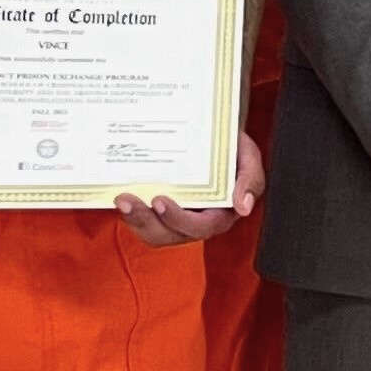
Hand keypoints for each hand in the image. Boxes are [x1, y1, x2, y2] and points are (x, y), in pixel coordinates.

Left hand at [114, 133, 260, 247]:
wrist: (211, 135)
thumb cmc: (231, 148)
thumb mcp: (248, 156)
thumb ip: (251, 179)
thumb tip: (244, 207)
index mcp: (222, 213)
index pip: (203, 226)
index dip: (180, 219)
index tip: (160, 200)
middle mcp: (197, 222)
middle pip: (171, 235)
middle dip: (147, 221)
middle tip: (129, 200)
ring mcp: (175, 219)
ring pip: (153, 233)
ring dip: (134, 219)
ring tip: (121, 199)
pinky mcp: (156, 213)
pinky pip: (141, 223)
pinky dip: (129, 213)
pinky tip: (119, 197)